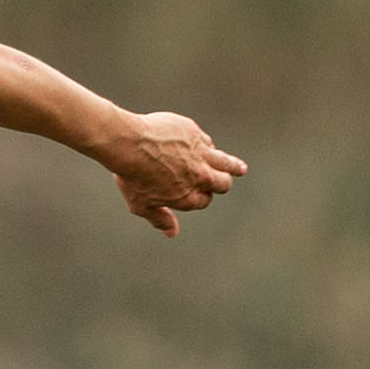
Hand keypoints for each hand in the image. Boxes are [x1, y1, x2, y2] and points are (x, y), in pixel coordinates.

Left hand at [101, 112, 243, 235]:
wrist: (128, 143)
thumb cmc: (130, 175)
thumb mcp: (141, 205)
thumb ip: (159, 219)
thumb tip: (172, 233)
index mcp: (188, 197)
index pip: (205, 200)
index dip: (203, 197)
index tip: (199, 194)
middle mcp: (200, 177)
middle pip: (222, 183)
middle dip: (222, 184)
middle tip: (223, 181)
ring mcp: (200, 155)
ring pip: (226, 163)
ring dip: (234, 166)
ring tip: (241, 169)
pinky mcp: (196, 135)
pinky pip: (208, 143)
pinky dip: (207, 146)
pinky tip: (205, 146)